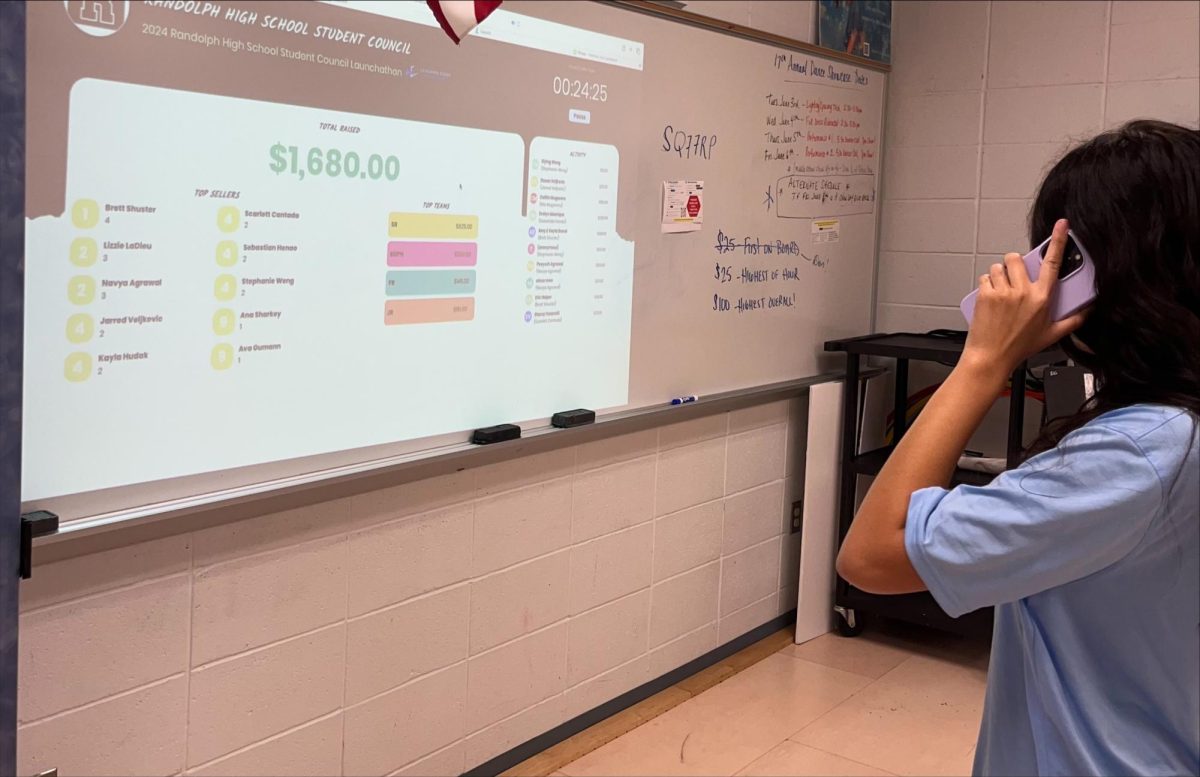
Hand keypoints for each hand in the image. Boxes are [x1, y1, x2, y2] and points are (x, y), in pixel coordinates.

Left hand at [960, 218, 1085, 383]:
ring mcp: (1003, 292)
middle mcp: (1023, 292)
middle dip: (1014, 265)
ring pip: (999, 266)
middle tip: (1013, 280)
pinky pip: (985, 277)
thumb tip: (1089, 310)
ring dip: (999, 275)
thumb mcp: (1051, 335)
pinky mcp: (986, 294)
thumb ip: (1073, 320)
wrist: (991, 357)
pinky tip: (990, 298)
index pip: (1053, 263)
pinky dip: (986, 284)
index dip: (1059, 241)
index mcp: (1042, 298)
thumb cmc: (1019, 347)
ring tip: (1001, 292)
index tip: (1062, 225)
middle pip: (1017, 258)